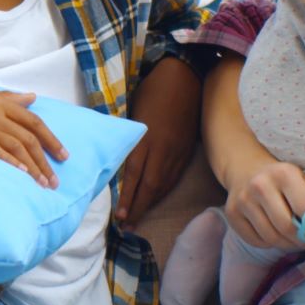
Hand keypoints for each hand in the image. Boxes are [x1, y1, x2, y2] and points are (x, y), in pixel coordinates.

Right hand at [0, 83, 68, 187]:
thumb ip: (13, 98)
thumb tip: (33, 97)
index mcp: (5, 104)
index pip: (34, 122)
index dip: (51, 140)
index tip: (64, 156)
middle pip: (28, 139)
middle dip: (44, 161)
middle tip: (54, 181)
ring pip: (15, 147)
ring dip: (31, 167)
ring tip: (41, 183)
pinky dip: (9, 162)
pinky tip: (20, 174)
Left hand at [117, 56, 201, 221]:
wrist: (186, 77)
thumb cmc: (153, 90)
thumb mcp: (134, 111)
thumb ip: (128, 138)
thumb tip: (116, 157)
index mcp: (146, 139)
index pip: (134, 175)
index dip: (128, 197)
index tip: (120, 216)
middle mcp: (163, 150)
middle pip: (150, 186)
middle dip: (138, 208)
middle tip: (127, 227)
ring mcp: (178, 152)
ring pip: (164, 185)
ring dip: (150, 204)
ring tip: (138, 219)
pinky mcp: (188, 151)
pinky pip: (174, 177)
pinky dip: (163, 192)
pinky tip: (154, 200)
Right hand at [222, 154, 304, 251]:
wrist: (245, 169)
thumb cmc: (281, 179)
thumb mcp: (303, 180)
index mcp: (284, 174)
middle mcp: (260, 185)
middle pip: (286, 228)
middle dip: (301, 240)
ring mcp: (243, 200)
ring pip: (271, 238)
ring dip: (285, 244)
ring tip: (291, 238)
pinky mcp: (231, 213)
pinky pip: (255, 241)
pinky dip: (268, 243)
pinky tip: (272, 232)